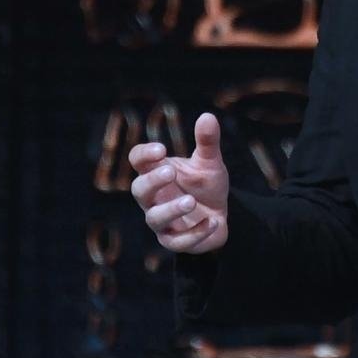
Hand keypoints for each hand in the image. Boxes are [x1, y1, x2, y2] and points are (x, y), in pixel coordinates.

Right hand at [130, 112, 229, 253]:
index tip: (161, 149)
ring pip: (155, 218)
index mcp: (157, 172)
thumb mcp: (210, 163)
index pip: (138, 160)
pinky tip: (213, 221)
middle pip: (139, 189)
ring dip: (172, 209)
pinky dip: (195, 233)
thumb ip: (207, 142)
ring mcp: (162, 221)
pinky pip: (178, 241)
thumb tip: (208, 116)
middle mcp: (153, 197)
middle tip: (170, 172)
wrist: (218, 217)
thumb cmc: (205, 186)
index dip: (144, 155)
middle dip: (152, 181)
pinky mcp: (174, 241)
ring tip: (191, 201)